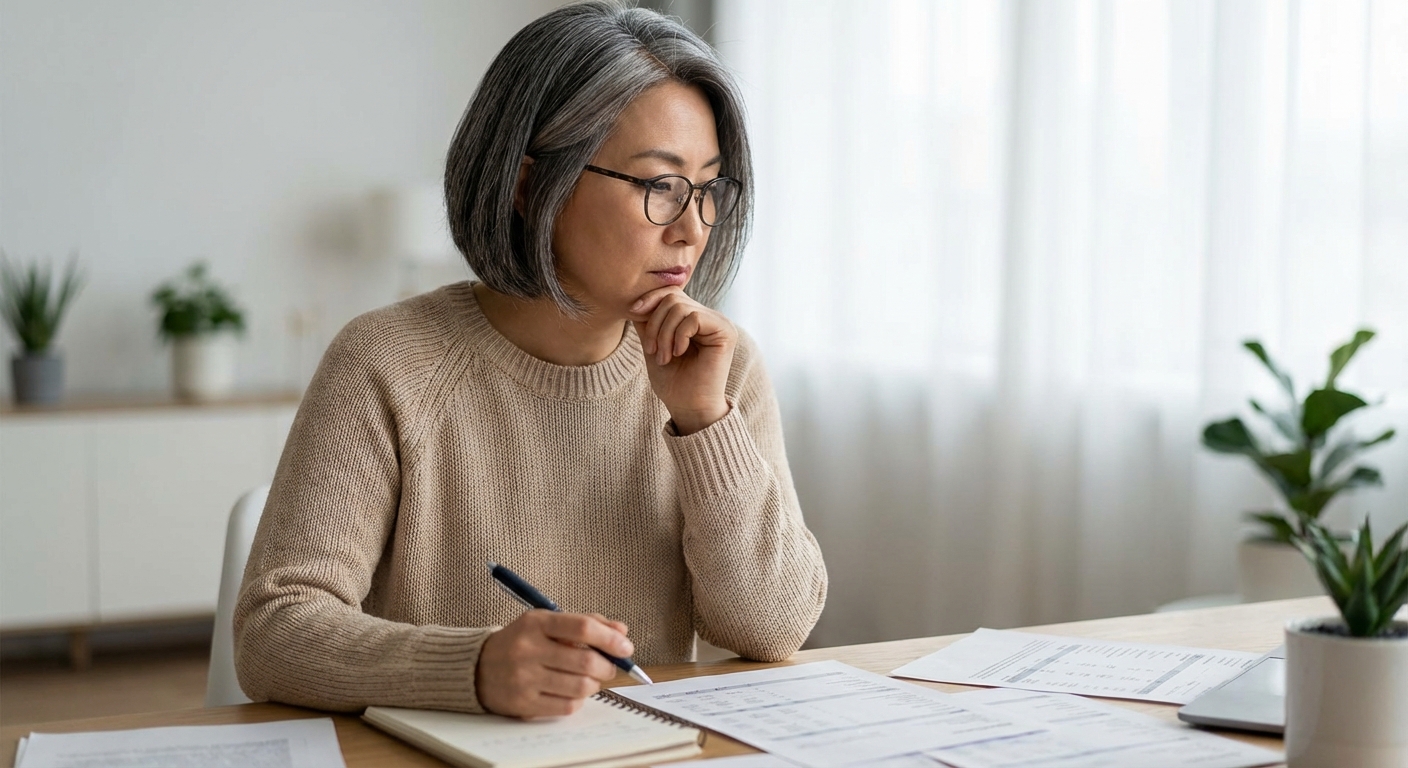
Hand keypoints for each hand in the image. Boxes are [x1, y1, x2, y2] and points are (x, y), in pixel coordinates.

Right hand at [476, 611, 632, 717]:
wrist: (477, 667)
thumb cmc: (520, 642)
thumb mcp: (546, 623)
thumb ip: (585, 623)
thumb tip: (621, 632)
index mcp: (536, 623)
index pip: (583, 627)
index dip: (611, 639)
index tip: (626, 647)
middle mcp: (528, 649)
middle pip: (586, 661)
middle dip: (608, 666)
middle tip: (610, 666)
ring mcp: (525, 678)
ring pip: (581, 686)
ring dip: (595, 684)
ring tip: (590, 678)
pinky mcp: (523, 703)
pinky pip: (567, 706)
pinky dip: (578, 700)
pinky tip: (571, 691)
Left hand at [628, 287, 733, 434]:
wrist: (689, 408)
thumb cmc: (673, 382)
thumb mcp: (653, 345)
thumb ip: (648, 321)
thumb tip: (636, 298)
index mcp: (693, 318)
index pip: (671, 292)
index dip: (650, 298)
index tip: (633, 312)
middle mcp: (709, 317)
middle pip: (673, 297)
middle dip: (655, 323)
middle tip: (652, 351)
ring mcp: (719, 323)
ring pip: (680, 306)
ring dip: (664, 333)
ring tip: (664, 357)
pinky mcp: (725, 331)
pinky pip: (694, 317)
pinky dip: (679, 335)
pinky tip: (678, 353)